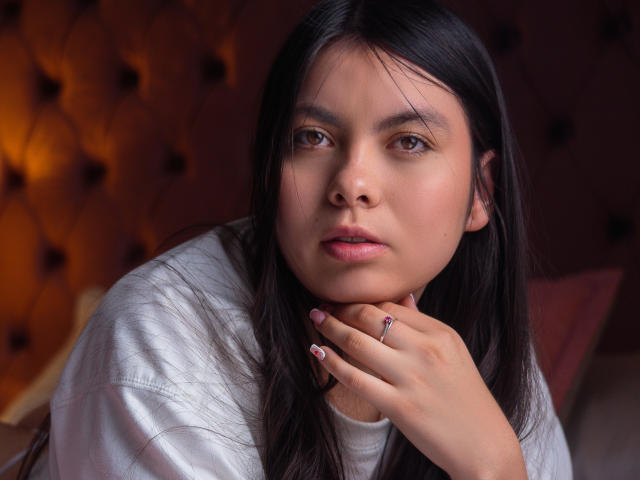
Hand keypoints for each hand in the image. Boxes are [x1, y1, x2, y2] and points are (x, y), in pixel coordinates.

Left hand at [308, 297, 527, 479]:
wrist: (484, 446)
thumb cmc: (465, 398)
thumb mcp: (453, 352)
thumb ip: (424, 325)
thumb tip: (401, 297)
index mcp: (441, 333)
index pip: (391, 305)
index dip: (361, 299)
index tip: (342, 298)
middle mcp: (426, 350)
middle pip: (371, 317)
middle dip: (341, 307)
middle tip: (322, 305)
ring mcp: (412, 378)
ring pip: (358, 342)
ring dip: (330, 327)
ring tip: (316, 320)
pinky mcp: (399, 406)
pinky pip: (355, 378)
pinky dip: (332, 362)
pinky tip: (319, 352)